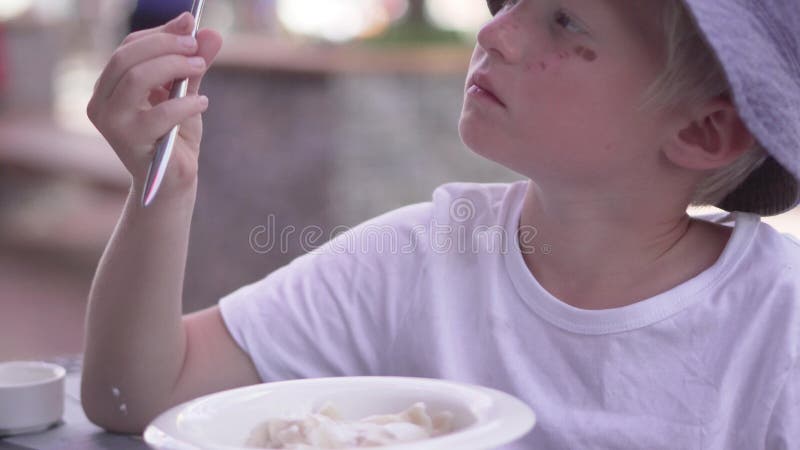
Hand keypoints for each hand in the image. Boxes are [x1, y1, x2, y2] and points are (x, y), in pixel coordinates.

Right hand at [87, 12, 222, 196]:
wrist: (173, 182)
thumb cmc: (175, 137)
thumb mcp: (186, 95)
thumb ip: (193, 67)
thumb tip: (210, 33)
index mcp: (109, 87)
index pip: (128, 48)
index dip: (160, 33)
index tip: (190, 24)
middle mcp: (101, 103)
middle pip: (126, 58)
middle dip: (165, 46)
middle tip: (196, 47)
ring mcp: (112, 124)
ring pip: (135, 78)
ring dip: (173, 67)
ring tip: (200, 69)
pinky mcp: (130, 144)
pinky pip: (158, 114)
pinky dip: (185, 104)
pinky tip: (202, 103)